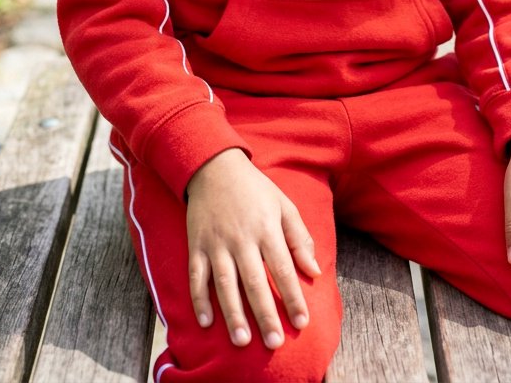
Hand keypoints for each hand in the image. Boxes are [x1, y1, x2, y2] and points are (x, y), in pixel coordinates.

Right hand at [185, 148, 320, 349]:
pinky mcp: (197, 245)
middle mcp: (241, 237)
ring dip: (233, 314)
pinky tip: (206, 322)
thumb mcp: (283, 205)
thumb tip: (314, 271)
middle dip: (265, 314)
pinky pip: (196, 276)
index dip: (293, 297)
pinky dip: (199, 300)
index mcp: (266, 227)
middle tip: (274, 343)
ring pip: (224, 284)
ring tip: (242, 340)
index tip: (302, 323)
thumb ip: (300, 238)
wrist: (214, 166)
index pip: (282, 268)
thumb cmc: (255, 189)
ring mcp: (216, 242)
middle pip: (254, 281)